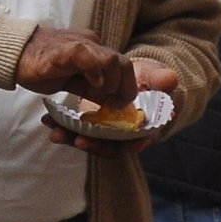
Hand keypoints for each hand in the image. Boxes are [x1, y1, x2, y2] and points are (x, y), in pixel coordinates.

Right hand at [13, 25, 135, 104]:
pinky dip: (95, 74)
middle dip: (125, 87)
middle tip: (116, 105)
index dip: (125, 86)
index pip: (120, 65)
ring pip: (113, 60)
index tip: (118, 105)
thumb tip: (107, 101)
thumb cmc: (37, 65)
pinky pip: (90, 58)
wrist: (12, 53)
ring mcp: (81, 45)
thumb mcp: (69, 79)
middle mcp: (91, 44)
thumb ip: (88, 86)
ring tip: (101, 96)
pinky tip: (90, 86)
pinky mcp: (67, 50)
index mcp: (93, 49)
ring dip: (113, 83)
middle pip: (123, 62)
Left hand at [41, 57, 177, 158]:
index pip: (131, 144)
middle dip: (88, 144)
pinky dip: (63, 126)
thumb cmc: (149, 79)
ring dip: (71, 137)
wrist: (133, 75)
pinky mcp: (91, 125)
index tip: (97, 143)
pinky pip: (77, 129)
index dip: (116, 146)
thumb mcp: (156, 76)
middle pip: (105, 146)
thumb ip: (161, 79)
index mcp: (144, 129)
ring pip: (88, 140)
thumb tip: (171, 80)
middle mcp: (124, 136)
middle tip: (73, 139)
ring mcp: (106, 132)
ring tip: (54, 131)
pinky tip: (49, 119)